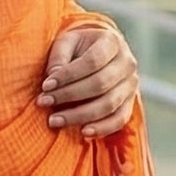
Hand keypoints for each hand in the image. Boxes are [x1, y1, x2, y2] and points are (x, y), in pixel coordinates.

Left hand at [36, 20, 138, 138]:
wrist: (101, 55)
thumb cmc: (79, 48)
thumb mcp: (67, 42)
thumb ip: (59, 56)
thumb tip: (52, 77)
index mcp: (112, 42)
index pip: (92, 61)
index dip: (68, 75)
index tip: (45, 85)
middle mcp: (127, 63)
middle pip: (100, 84)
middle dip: (69, 95)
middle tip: (44, 102)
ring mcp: (131, 85)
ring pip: (108, 104)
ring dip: (79, 115)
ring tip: (55, 121)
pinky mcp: (130, 103)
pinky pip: (120, 119)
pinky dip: (102, 128)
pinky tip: (83, 133)